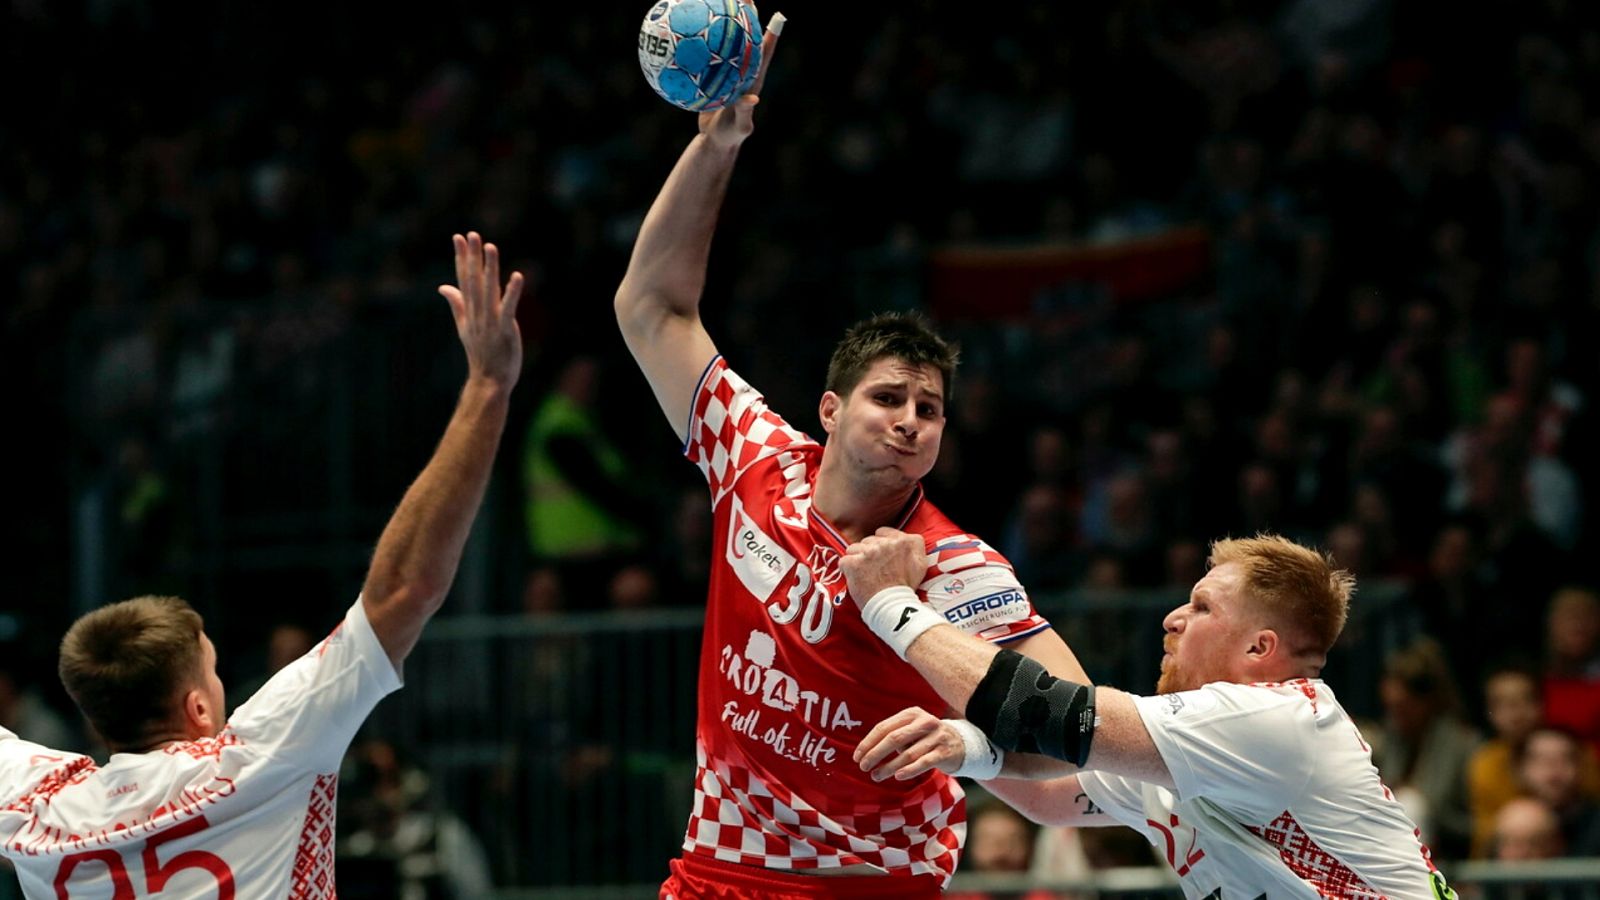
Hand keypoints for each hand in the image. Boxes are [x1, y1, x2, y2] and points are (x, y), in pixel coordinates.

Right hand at [439, 231, 523, 388]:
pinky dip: (512, 292)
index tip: (459, 237)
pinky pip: (508, 308)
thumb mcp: (464, 327)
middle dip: (473, 257)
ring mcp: (490, 322)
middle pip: (473, 281)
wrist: (488, 381)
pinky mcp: (505, 330)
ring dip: (490, 268)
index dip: (462, 258)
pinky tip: (517, 276)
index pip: (463, 280)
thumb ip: (456, 304)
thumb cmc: (480, 354)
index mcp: (468, 312)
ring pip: (489, 290)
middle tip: (473, 234)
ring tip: (491, 247)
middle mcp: (477, 314)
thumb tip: (443, 286)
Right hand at [698, 10, 783, 149]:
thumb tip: (752, 100)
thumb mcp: (740, 127)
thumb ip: (744, 113)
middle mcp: (742, 70)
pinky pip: (704, 54)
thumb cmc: (731, 135)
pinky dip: (696, 42)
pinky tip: (683, 30)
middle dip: (748, 16)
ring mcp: (727, 70)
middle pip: (747, 38)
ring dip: (721, 22)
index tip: (776, 15)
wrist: (715, 141)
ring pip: (725, 41)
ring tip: (715, 1)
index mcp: (753, 79)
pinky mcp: (712, 74)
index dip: (771, 35)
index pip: (764, 53)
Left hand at [840, 527, 925, 605]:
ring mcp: (868, 553)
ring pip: (854, 548)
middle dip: (869, 553)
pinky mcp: (853, 563)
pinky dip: (847, 570)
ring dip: (857, 560)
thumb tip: (908, 538)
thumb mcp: (920, 564)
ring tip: (865, 574)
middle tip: (875, 569)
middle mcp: (886, 544)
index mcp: (904, 542)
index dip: (880, 544)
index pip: (883, 532)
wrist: (893, 607)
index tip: (881, 556)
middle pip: (868, 541)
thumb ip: (914, 546)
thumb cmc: (906, 589)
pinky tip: (855, 579)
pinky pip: (844, 561)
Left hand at [854, 707, 964, 781]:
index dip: (868, 742)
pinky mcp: (945, 752)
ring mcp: (936, 736)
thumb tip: (865, 753)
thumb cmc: (926, 738)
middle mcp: (924, 722)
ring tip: (876, 776)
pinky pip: (924, 762)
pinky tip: (898, 776)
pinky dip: (909, 770)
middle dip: (875, 754)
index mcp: (911, 714)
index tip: (857, 756)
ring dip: (889, 767)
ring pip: (907, 754)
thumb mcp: (911, 730)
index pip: (884, 727)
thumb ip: (892, 736)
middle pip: (894, 738)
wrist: (960, 743)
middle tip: (863, 767)